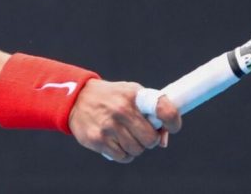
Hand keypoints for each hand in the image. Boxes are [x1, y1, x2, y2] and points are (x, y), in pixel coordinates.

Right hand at [67, 80, 181, 162]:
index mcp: (134, 95)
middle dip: (150, 139)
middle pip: (151, 139)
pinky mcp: (98, 140)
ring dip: (136, 146)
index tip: (172, 126)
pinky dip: (124, 153)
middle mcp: (122, 109)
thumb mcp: (131, 94)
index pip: (163, 109)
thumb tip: (164, 140)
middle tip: (143, 133)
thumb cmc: (112, 97)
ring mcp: (109, 126)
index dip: (173, 120)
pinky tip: (117, 142)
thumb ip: (151, 112)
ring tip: (126, 135)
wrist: (78, 99)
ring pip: (137, 150)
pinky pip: (123, 157)